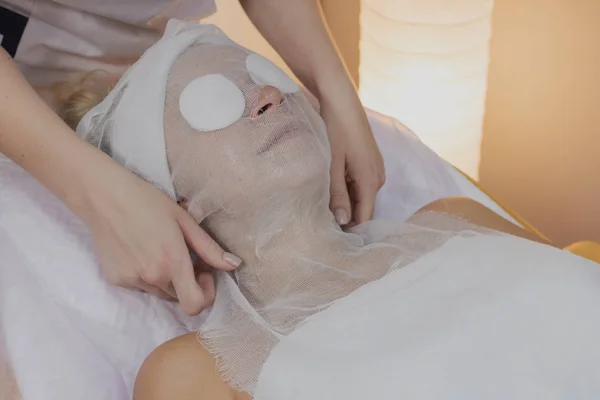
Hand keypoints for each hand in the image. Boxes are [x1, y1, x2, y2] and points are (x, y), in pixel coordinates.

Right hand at [84, 164, 240, 315]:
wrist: (104, 197)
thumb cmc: (147, 202)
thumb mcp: (184, 220)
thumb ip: (210, 248)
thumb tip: (234, 265)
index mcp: (172, 262)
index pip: (195, 305)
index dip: (206, 294)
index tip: (205, 273)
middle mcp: (152, 277)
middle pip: (180, 297)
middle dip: (189, 282)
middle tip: (185, 255)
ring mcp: (132, 280)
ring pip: (161, 293)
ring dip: (168, 280)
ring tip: (162, 250)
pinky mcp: (117, 280)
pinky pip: (142, 287)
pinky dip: (148, 276)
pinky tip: (142, 251)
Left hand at [320, 95, 384, 226]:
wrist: (339, 97)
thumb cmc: (334, 129)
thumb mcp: (331, 165)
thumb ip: (337, 194)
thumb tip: (343, 222)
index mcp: (371, 181)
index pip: (365, 218)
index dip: (350, 232)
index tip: (332, 241)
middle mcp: (378, 177)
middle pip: (363, 209)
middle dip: (346, 218)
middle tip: (322, 228)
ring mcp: (375, 168)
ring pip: (360, 196)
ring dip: (345, 204)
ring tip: (322, 212)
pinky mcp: (368, 161)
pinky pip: (359, 184)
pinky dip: (347, 190)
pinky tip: (329, 190)